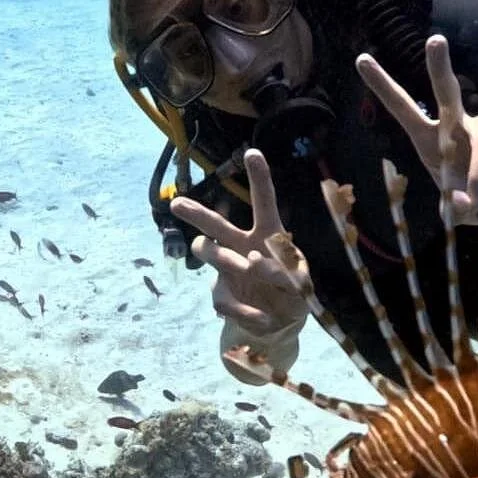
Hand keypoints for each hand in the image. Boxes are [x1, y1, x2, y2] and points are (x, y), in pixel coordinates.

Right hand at [170, 149, 309, 334]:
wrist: (280, 325)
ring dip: (226, 259)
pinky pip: (223, 299)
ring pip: (209, 253)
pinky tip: (264, 317)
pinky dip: (245, 310)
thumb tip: (251, 261)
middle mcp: (242, 246)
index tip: (252, 152)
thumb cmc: (292, 293)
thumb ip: (282, 271)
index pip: (263, 202)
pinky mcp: (221, 296)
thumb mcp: (300, 282)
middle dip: (196, 214)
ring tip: (246, 267)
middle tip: (177, 204)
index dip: (259, 177)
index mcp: (268, 234)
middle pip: (216, 225)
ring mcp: (227, 270)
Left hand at [355, 36, 477, 224]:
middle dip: (440, 67)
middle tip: (435, 40)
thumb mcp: (456, 210)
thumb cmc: (475, 200)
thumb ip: (451, 207)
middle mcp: (456, 126)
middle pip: (448, 92)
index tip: (361, 59)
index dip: (383, 86)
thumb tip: (460, 202)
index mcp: (430, 139)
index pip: (404, 108)